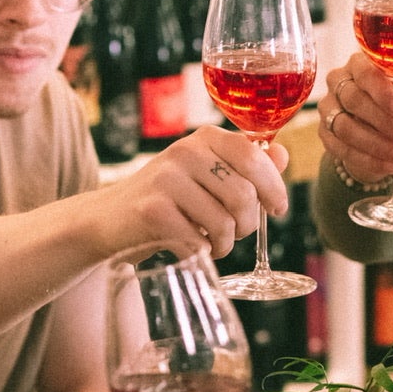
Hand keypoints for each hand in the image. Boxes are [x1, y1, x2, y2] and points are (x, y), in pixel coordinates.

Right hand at [108, 128, 288, 262]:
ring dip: (226, 243)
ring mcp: (166, 179)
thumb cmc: (168, 197)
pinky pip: (200, 241)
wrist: (109, 218)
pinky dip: (204, 253)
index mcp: (204, 138)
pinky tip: (193, 248)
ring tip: (213, 241)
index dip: (273, 187)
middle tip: (235, 232)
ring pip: (225, 223)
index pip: (254, 157)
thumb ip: (245, 164)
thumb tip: (283, 154)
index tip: (276, 208)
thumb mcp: (206, 173)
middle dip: (248, 224)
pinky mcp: (153, 211)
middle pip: (244, 195)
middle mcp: (185, 151)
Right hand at [319, 52, 392, 183]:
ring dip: (378, 145)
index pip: (366, 74)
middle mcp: (337, 82)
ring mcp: (327, 108)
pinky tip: (392, 165)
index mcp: (359, 64)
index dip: (384, 94)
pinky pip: (341, 149)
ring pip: (346, 128)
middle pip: (354, 101)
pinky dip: (369, 160)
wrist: (383, 130)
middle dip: (385, 123)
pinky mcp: (324, 133)